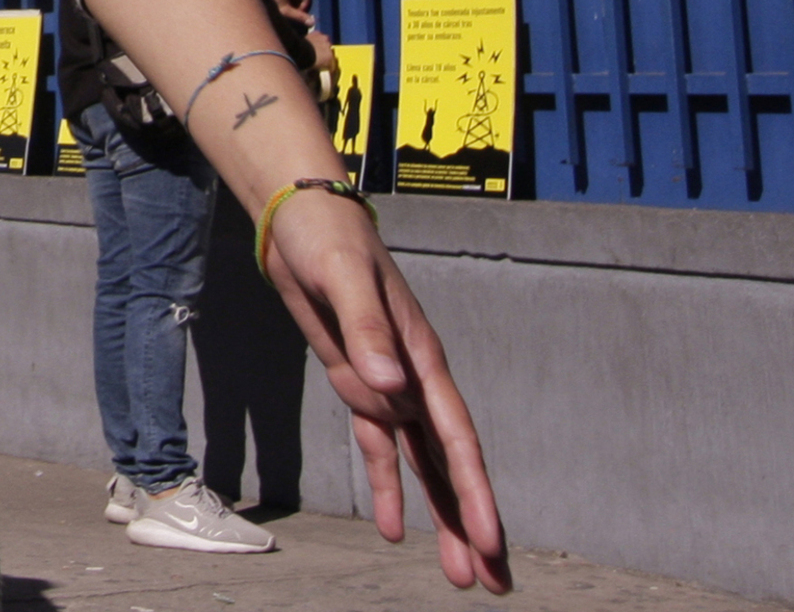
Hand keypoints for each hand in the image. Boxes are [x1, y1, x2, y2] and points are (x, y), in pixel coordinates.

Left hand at [260, 193, 512, 592]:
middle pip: (450, 465)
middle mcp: (414, 380)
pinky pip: (380, 446)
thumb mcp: (344, 278)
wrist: (300, 219)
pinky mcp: (359, 383)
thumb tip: (392, 387)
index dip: (474, 492)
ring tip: (461, 575)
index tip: (493, 540)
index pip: (456, 439)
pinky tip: (394, 528)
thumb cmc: (328, 240)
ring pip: (422, 466)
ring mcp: (389, 385)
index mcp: (422, 359)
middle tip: (492, 584)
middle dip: (472, 524)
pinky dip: (389, 486)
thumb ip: (366, 331)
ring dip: (440, 518)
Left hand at [267, 0, 316, 29]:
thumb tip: (313, 23)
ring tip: (291, 11)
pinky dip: (295, 3)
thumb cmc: (270, 9)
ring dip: (299, 5)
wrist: (257, 5)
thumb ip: (299, 17)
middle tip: (297, 13)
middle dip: (303, 4)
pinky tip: (289, 9)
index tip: (301, 10)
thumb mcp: (286, 13)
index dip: (307, 1)